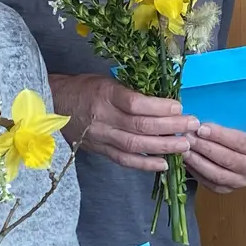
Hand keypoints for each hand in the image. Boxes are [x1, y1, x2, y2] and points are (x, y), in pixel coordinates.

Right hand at [48, 73, 197, 172]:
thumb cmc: (85, 88)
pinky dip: (145, 164)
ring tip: (185, 145)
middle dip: (170, 127)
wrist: (53, 105)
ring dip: (163, 146)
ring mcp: (101, 137)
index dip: (159, 107)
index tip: (179, 107)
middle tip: (191, 125)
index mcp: (105, 95)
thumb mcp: (107, 81)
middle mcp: (103, 118)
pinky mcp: (100, 151)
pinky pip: (124, 160)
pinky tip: (164, 164)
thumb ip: (131, 92)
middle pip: (140, 126)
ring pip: (135, 145)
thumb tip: (164, 102)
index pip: (135, 103)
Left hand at [185, 123, 245, 193]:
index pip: (238, 141)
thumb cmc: (236, 134)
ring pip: (217, 174)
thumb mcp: (236, 125)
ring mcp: (240, 181)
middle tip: (188, 138)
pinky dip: (196, 172)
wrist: (241, 152)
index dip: (218, 135)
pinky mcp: (226, 189)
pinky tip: (187, 161)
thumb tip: (199, 122)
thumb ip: (223, 123)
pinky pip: (209, 183)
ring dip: (198, 162)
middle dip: (204, 148)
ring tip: (184, 150)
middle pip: (227, 159)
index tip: (201, 128)